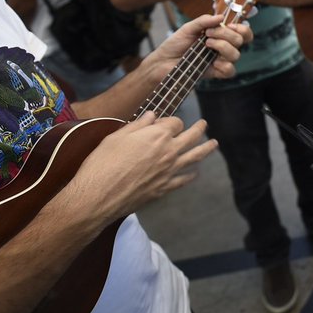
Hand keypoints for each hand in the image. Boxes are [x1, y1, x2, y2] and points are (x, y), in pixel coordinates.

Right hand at [68, 112, 217, 222]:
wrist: (98, 196)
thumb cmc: (102, 163)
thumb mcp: (116, 137)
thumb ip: (138, 125)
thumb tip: (152, 116)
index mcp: (157, 135)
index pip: (175, 122)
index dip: (169, 121)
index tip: (163, 123)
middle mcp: (169, 152)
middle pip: (191, 136)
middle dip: (199, 128)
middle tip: (204, 124)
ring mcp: (169, 171)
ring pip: (195, 157)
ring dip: (207, 148)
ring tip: (214, 143)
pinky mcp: (164, 188)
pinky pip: (184, 180)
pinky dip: (192, 175)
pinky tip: (195, 173)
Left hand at [146, 13, 251, 81]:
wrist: (163, 61)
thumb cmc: (175, 44)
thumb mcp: (188, 28)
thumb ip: (204, 21)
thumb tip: (221, 17)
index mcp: (221, 35)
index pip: (243, 32)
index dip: (242, 28)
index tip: (229, 25)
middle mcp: (224, 48)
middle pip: (240, 40)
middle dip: (226, 33)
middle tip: (208, 33)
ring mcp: (220, 61)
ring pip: (236, 55)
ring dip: (223, 46)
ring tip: (206, 44)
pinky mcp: (215, 73)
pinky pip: (230, 70)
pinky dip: (223, 64)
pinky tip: (211, 61)